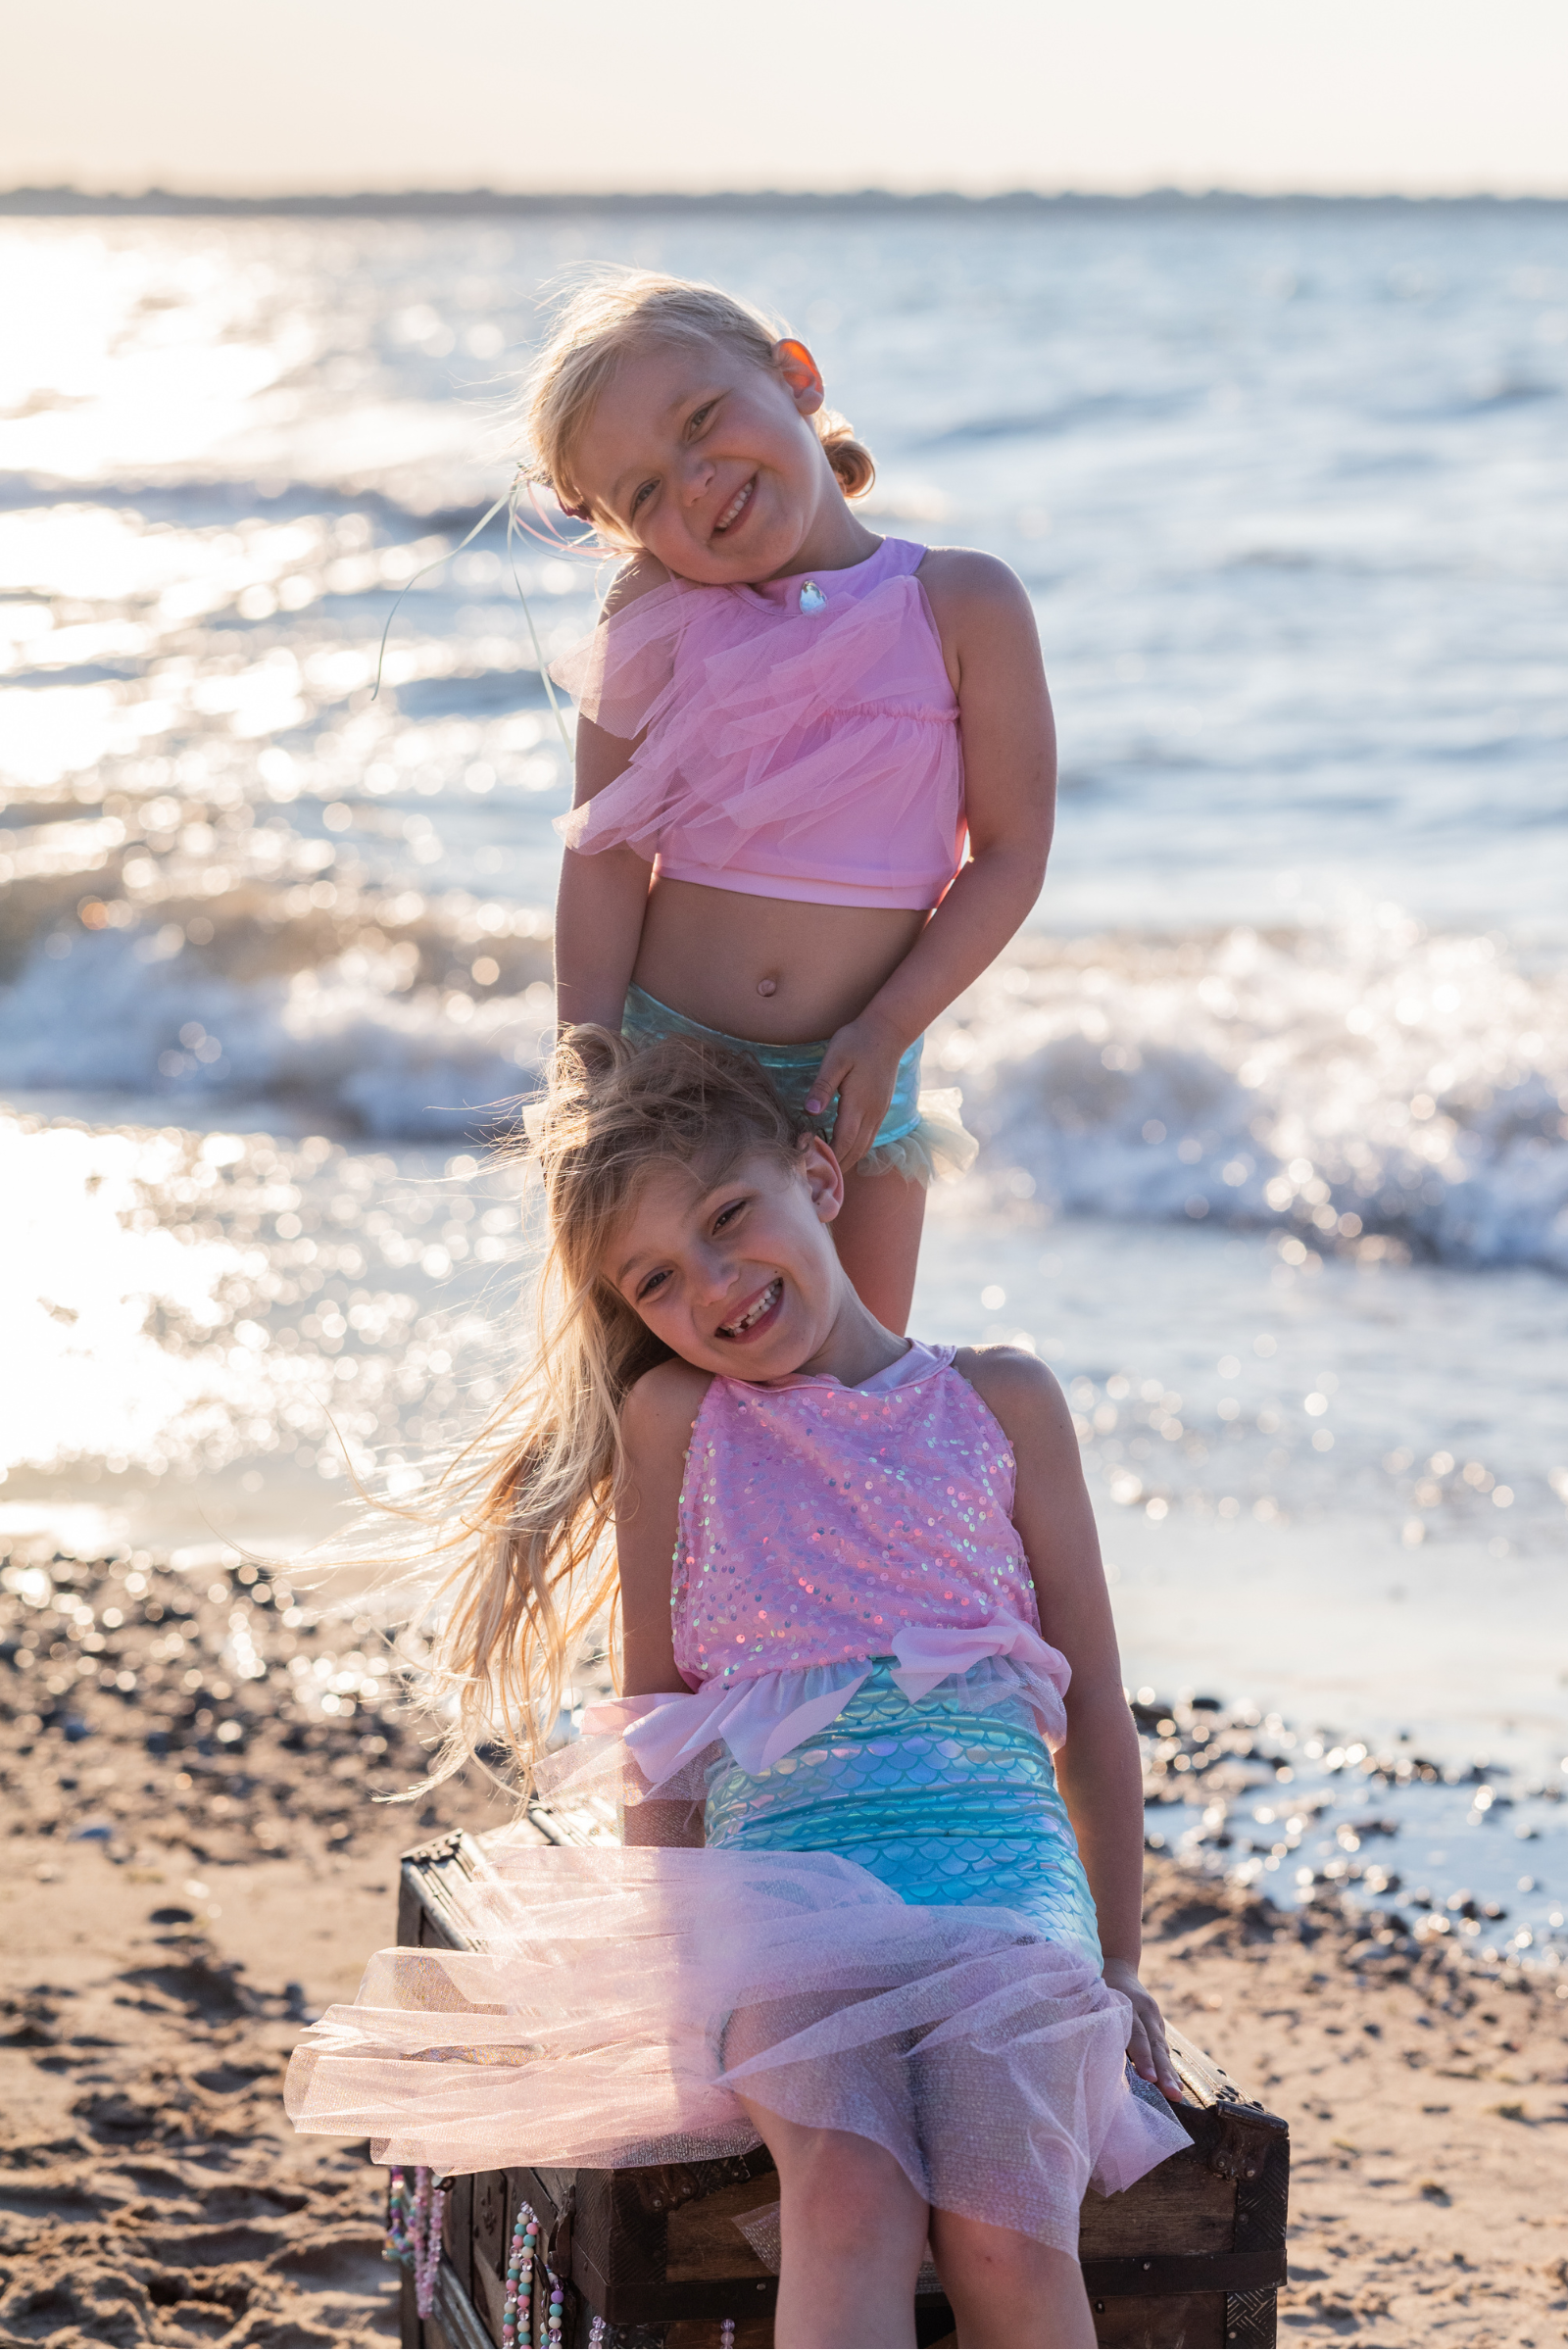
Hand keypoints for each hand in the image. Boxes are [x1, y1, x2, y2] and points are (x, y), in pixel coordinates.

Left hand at [804, 1013, 906, 1170]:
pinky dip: (855, 1149)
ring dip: (847, 1161)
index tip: (810, 1168)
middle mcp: (872, 1114)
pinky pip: (868, 1137)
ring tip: (827, 1170)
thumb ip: (823, 1086)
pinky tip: (842, 1149)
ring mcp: (878, 1112)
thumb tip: (810, 1111)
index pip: (843, 1143)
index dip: (828, 1158)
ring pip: (864, 1147)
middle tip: (815, 1177)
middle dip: (837, 1167)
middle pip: (854, 1151)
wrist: (888, 1031)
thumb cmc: (857, 1041)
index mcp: (858, 1105)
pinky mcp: (880, 1108)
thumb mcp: (835, 1059)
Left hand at [1103, 1957, 1184, 2103]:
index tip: (1148, 2078)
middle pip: (1154, 2044)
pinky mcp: (1158, 2025)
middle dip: (1163, 2072)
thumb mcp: (1094, 1996)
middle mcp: (1144, 2009)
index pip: (1136, 2033)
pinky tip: (1176, 2086)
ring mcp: (1154, 2017)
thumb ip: (1096, 2020)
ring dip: (1170, 2073)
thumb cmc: (1097, 1987)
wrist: (1118, 1965)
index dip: (1142, 2056)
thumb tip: (1091, 2051)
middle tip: (1172, 2094)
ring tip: (1176, 2095)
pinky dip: (1169, 2067)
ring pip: (1162, 2047)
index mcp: (1126, 2002)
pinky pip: (1163, 2048)